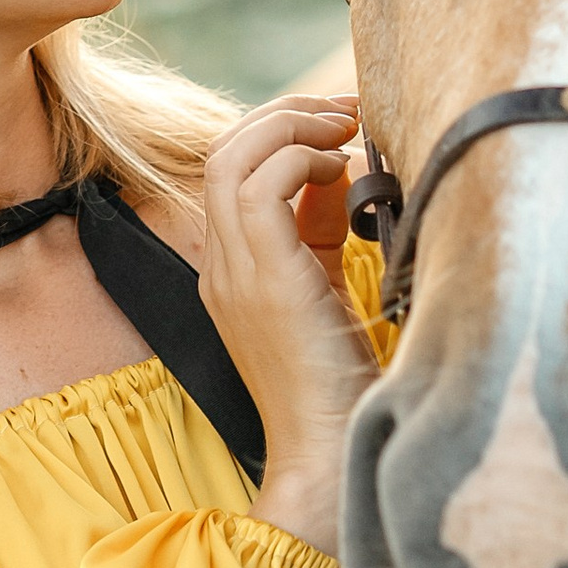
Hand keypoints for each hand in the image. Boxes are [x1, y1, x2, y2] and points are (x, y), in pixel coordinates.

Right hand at [197, 95, 374, 554]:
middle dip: (286, 115)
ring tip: (346, 131)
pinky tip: (345, 172)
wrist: (328, 455)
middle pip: (224, 151)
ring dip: (294, 127)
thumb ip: (319, 235)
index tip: (343, 129)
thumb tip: (342, 172)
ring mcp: (235, 273)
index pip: (234, 173)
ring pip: (232, 156)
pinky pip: (261, 187)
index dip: (285, 137)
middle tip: (345, 112)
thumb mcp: (325, 294)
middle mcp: (221, 267)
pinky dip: (303, 161)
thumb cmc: (341, 387)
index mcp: (231, 272)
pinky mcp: (264, 281)